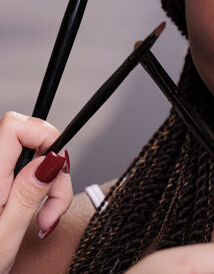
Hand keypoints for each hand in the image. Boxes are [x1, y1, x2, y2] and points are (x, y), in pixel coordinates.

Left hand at [0, 112, 70, 273]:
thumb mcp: (5, 237)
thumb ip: (28, 196)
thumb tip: (51, 160)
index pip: (15, 126)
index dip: (44, 136)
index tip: (57, 167)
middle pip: (29, 142)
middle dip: (53, 172)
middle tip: (51, 210)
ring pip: (30, 160)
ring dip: (47, 186)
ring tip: (43, 220)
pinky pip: (20, 174)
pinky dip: (34, 191)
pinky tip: (33, 214)